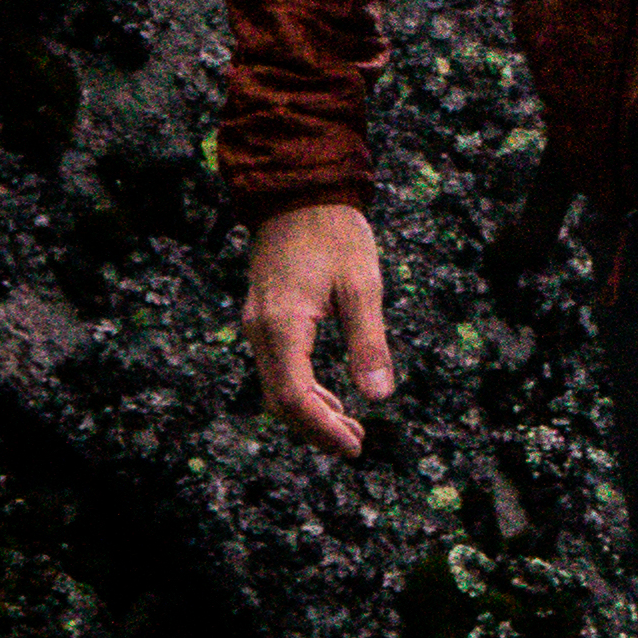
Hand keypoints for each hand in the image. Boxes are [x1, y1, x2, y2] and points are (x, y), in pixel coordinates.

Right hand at [242, 201, 393, 458]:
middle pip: (280, 399)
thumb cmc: (335, 233)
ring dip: (309, 412)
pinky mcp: (264, 318)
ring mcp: (258, 324)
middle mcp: (261, 330)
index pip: (294, 395)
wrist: (299, 191)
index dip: (322, 428)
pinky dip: (302, 390)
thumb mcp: (362, 286)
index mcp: (282, 325)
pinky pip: (277, 367)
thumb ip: (369, 343)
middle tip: (355, 445)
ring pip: (276, 386)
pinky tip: (331, 399)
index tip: (353, 446)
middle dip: (316, 428)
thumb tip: (379, 396)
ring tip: (349, 429)